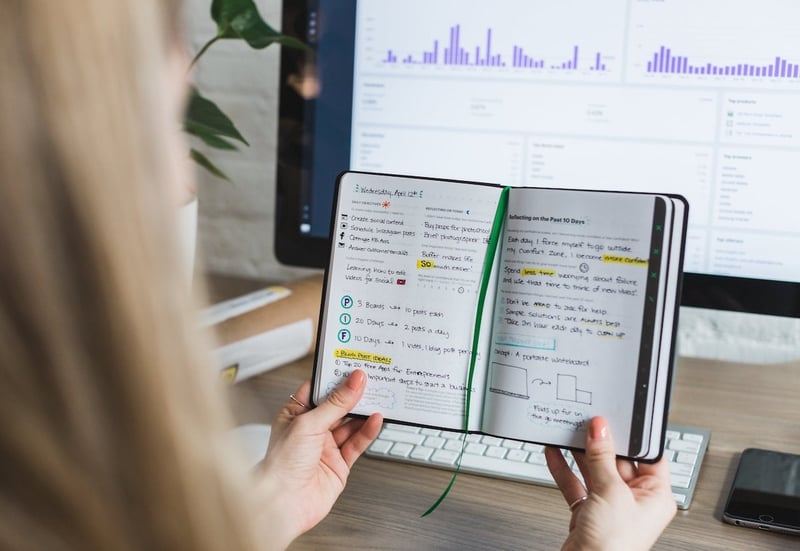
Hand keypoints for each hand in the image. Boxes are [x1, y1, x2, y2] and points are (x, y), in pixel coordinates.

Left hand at [254, 370, 382, 549]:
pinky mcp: (339, 464)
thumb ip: (335, 403)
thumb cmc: (281, 465)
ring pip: (350, 425)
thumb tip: (353, 382)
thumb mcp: (308, 424)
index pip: (319, 390)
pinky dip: (368, 431)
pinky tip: (376, 420)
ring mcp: (326, 448)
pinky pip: (357, 444)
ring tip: (379, 397)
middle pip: (338, 407)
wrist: (283, 503)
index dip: (336, 378)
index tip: (353, 366)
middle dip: (354, 394)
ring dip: (364, 412)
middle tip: (371, 380)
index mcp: (296, 415)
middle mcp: (311, 431)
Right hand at [545, 417, 675, 550]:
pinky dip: (565, 468)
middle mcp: (635, 500)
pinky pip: (577, 483)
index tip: (618, 418)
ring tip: (568, 432)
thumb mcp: (611, 492)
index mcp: (656, 496)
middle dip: (600, 442)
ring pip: (594, 470)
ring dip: (579, 453)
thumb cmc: (615, 546)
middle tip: (587, 423)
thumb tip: (601, 429)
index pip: (647, 455)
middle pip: (617, 460)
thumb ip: (603, 458)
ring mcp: (610, 506)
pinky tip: (555, 452)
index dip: (633, 436)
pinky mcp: (588, 512)